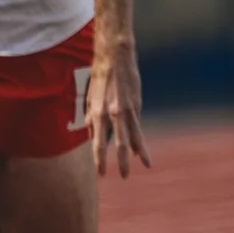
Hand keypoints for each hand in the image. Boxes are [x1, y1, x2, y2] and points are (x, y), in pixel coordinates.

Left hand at [87, 35, 150, 177]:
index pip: (99, 141)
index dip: (101, 158)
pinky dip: (140, 139)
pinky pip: (138, 126)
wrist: (116, 56)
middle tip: (123, 177)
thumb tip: (92, 135)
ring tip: (144, 166)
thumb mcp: (89, 97)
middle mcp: (114, 112)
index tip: (102, 173)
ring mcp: (128, 109)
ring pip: (135, 135)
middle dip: (122, 161)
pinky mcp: (137, 104)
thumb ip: (91, 117)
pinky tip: (142, 152)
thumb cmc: (99, 76)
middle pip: (120, 142)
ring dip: (139, 152)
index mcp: (99, 111)